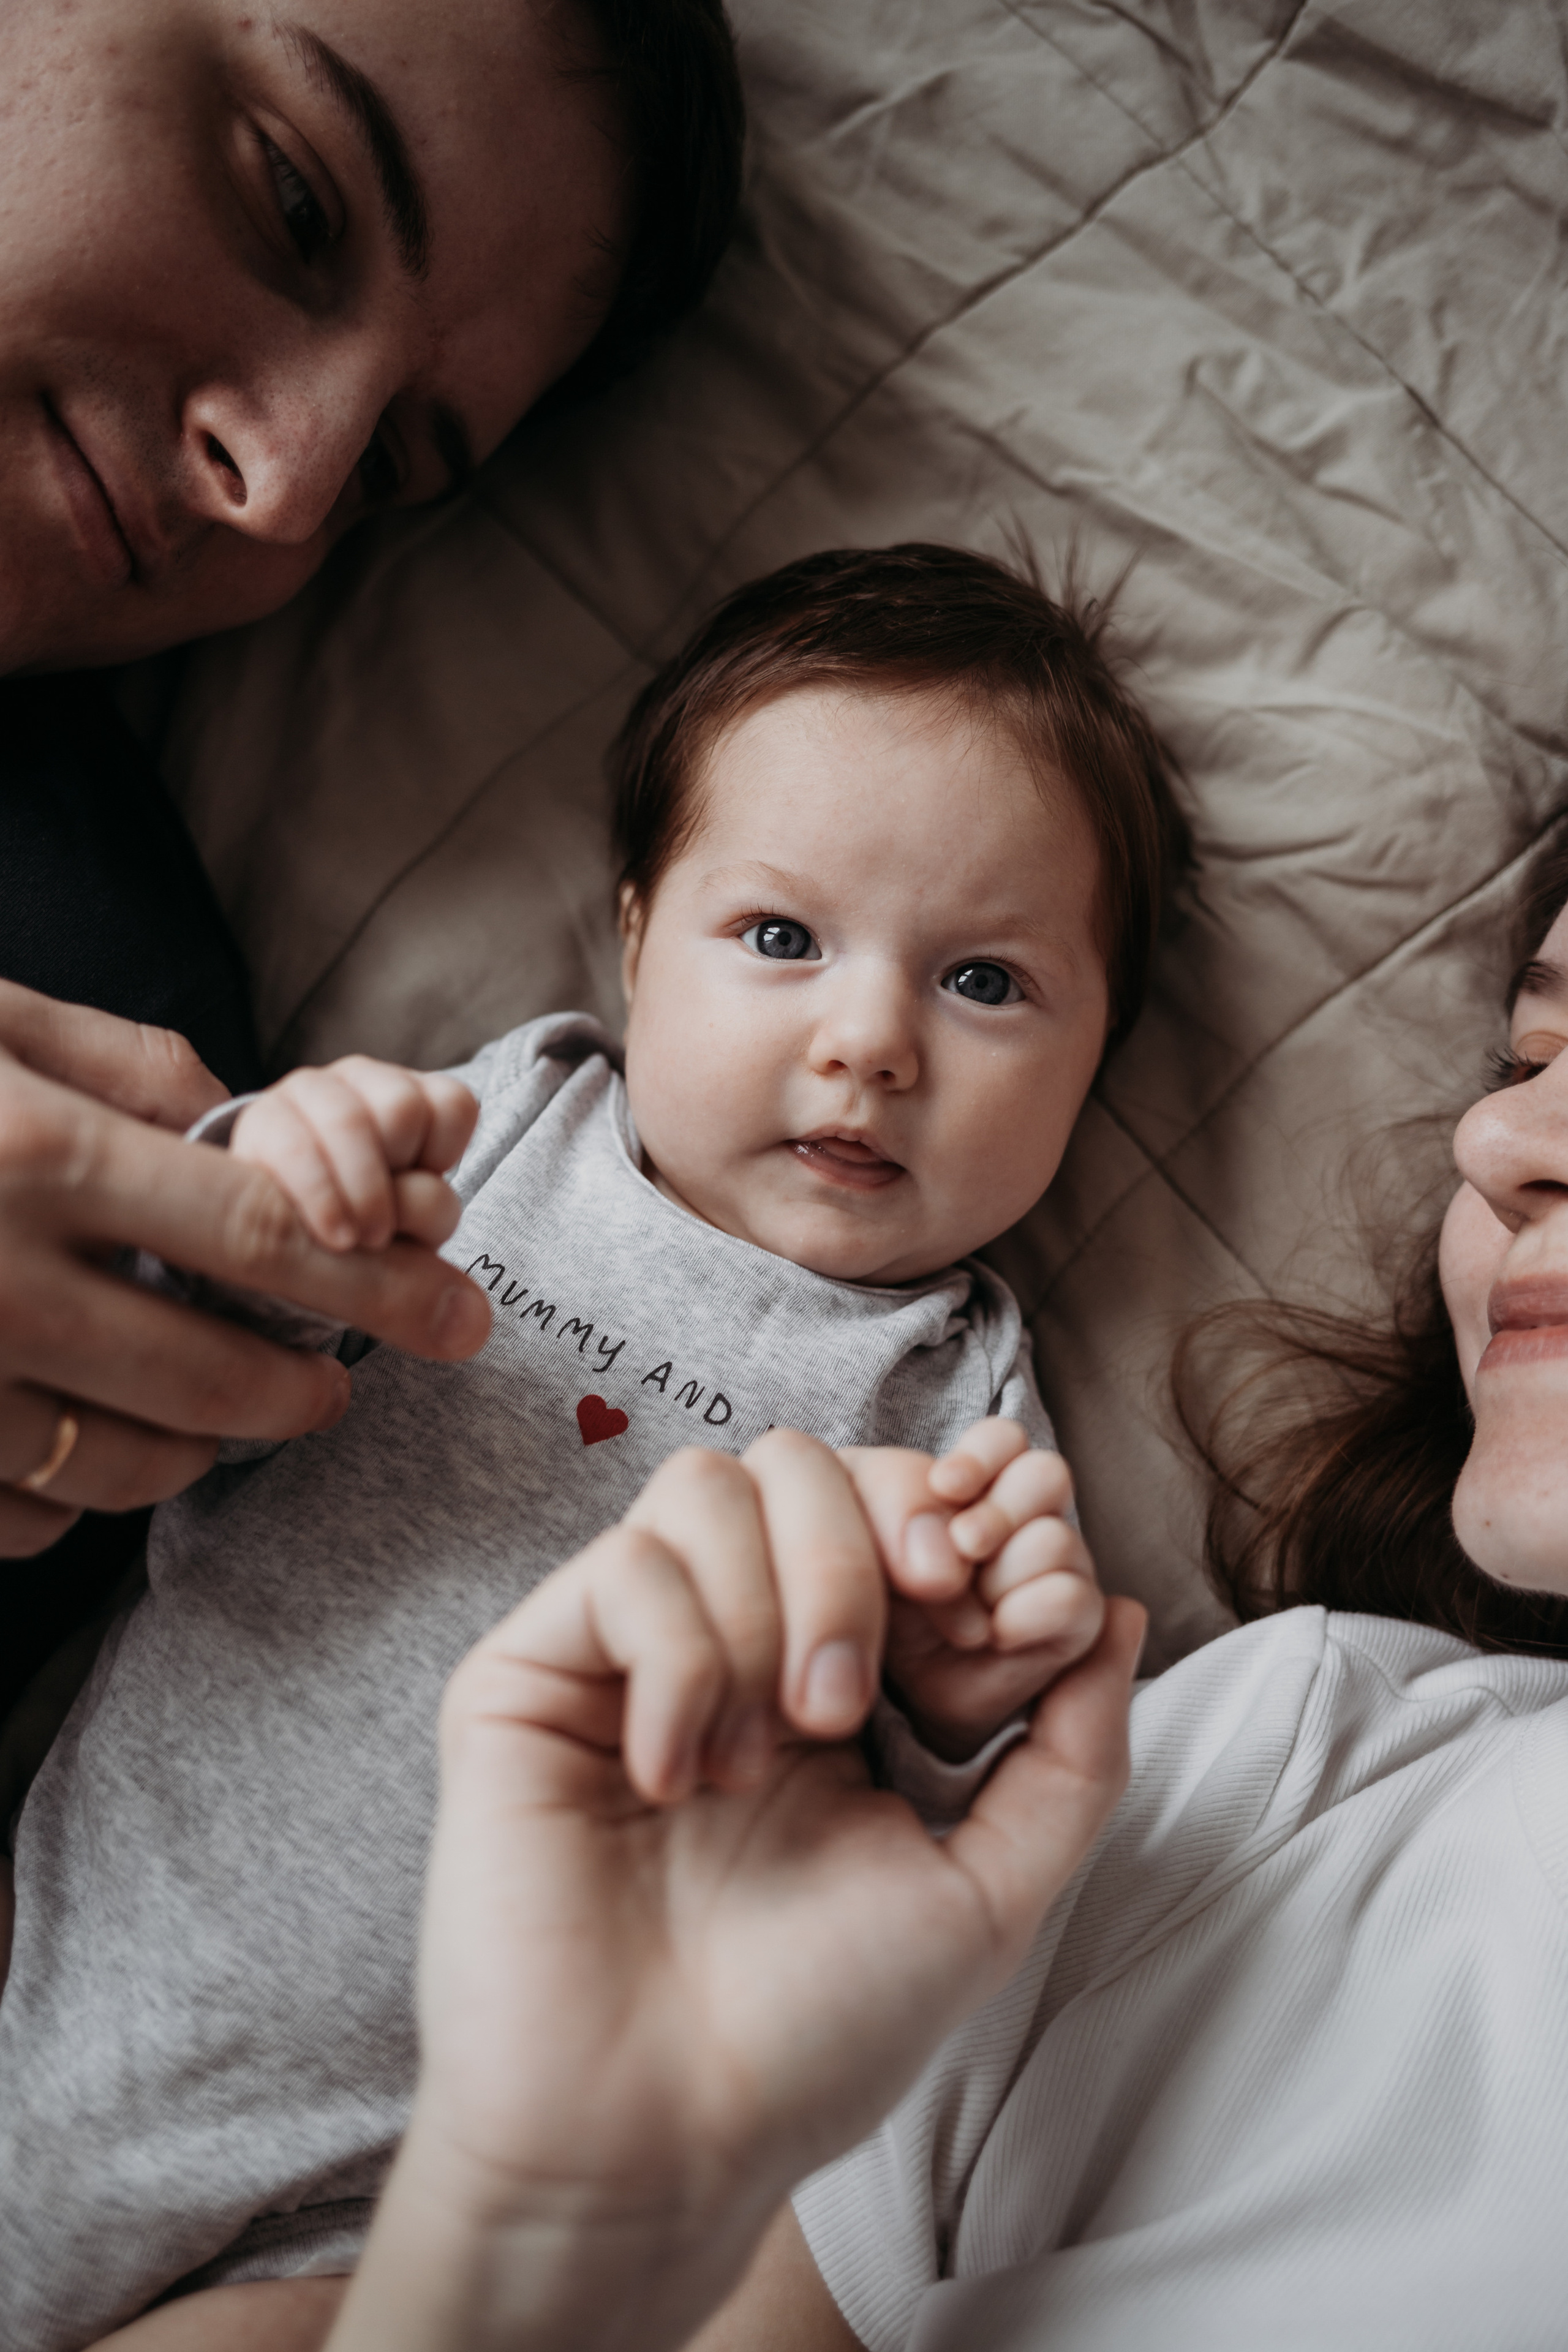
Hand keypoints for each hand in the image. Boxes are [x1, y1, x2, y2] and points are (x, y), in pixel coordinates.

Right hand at [0, 984, 489, 1556]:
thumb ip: (120, 1064)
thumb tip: (242, 1116)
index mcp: (33, 1156)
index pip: (263, 1236)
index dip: (379, 1283)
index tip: (452, 1308)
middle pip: (210, 1375)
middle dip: (303, 1391)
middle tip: (338, 1389)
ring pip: (116, 1465)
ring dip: (198, 1452)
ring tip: (226, 1420)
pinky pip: (13, 1515)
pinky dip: (66, 1497)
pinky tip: (79, 1451)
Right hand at [328, 1432, 1142, 2351]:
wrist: (652, 2139)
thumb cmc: (814, 2035)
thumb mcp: (989, 1893)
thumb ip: (1072, 1752)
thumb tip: (1124, 1608)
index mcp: (843, 1684)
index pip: (901, 1518)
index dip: (962, 1516)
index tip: (1006, 1582)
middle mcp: (735, 1645)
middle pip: (807, 1465)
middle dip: (867, 1548)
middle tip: (866, 1687)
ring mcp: (631, 1653)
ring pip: (710, 1487)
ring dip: (771, 1601)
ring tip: (775, 1743)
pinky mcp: (534, 1671)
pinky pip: (624, 1567)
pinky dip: (676, 1658)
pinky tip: (676, 1776)